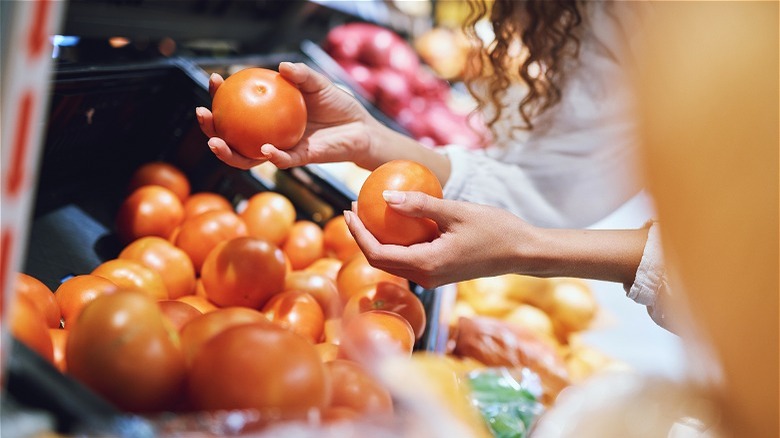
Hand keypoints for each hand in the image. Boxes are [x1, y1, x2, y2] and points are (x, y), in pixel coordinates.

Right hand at [196, 62, 375, 169]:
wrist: (360, 128)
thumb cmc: (337, 103)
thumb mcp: (317, 83)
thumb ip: (301, 75)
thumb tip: (281, 67)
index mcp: (268, 114)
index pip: (237, 106)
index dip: (220, 95)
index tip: (214, 80)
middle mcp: (268, 133)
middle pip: (230, 135)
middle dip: (210, 127)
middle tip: (202, 113)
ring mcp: (281, 148)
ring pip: (246, 156)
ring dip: (228, 153)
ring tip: (215, 142)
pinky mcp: (299, 160)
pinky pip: (280, 160)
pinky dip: (271, 155)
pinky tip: (264, 148)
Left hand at [343, 191, 540, 288]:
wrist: (522, 253)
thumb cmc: (494, 229)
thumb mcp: (456, 211)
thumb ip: (420, 204)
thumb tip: (385, 196)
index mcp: (426, 264)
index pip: (377, 253)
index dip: (357, 233)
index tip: (347, 209)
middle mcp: (425, 276)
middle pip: (379, 261)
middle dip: (361, 236)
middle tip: (353, 207)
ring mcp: (431, 277)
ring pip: (392, 262)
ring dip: (376, 239)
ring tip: (369, 210)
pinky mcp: (438, 272)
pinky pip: (408, 258)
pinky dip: (396, 241)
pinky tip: (396, 219)